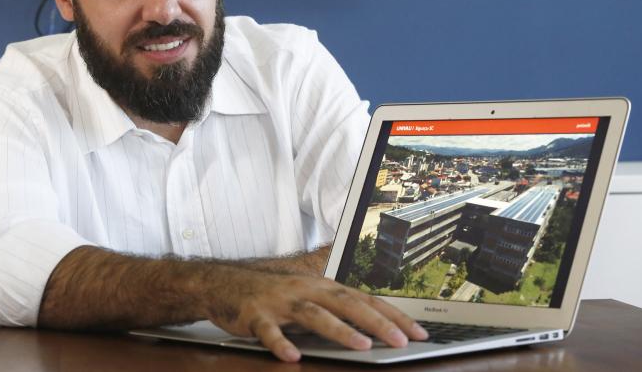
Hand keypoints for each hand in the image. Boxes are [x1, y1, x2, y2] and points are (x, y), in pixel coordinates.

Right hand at [203, 269, 428, 361]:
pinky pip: (269, 331)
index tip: (419, 332)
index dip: (392, 315)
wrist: (222, 284)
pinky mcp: (255, 315)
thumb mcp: (305, 298)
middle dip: (376, 322)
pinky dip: (281, 343)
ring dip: (339, 330)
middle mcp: (304, 290)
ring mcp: (280, 302)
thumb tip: (372, 330)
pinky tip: (292, 357)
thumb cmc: (270, 295)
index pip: (364, 299)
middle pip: (345, 303)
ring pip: (314, 315)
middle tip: (402, 341)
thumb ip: (332, 311)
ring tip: (361, 346)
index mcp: (320, 286)